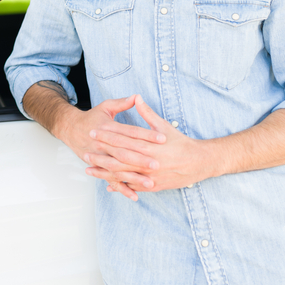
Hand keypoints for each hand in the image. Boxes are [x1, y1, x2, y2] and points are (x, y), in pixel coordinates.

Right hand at [55, 95, 160, 200]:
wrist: (70, 129)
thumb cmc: (92, 118)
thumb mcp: (106, 107)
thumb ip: (122, 103)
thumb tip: (138, 96)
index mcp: (108, 127)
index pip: (130, 131)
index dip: (146, 134)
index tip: (162, 138)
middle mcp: (103, 144)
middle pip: (124, 152)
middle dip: (141, 159)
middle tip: (157, 164)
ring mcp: (99, 157)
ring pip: (118, 169)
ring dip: (133, 177)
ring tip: (150, 183)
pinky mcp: (98, 167)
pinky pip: (111, 180)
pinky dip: (122, 189)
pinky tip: (135, 196)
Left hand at [84, 95, 215, 196]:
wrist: (199, 163)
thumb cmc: (181, 143)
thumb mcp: (165, 126)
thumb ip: (148, 114)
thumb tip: (137, 97)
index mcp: (149, 145)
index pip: (123, 139)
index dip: (107, 136)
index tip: (94, 131)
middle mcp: (147, 162)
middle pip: (119, 158)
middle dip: (101, 155)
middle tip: (85, 151)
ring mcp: (149, 176)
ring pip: (123, 175)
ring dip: (104, 172)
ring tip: (89, 168)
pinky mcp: (153, 186)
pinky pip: (132, 186)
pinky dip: (119, 185)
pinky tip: (107, 184)